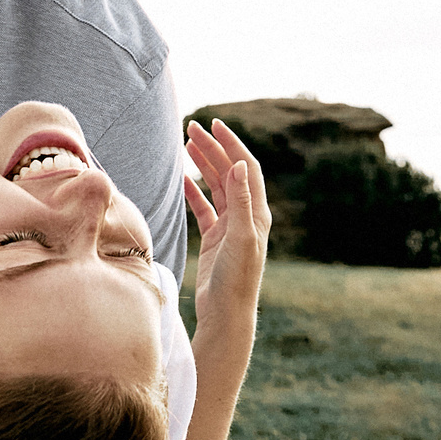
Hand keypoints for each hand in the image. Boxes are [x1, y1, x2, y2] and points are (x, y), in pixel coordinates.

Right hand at [183, 119, 268, 335]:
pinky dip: (193, 192)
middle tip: (192, 127)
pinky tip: (182, 180)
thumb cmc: (237, 279)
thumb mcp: (241, 237)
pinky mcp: (216, 240)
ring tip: (186, 144)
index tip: (214, 126)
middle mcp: (247, 217)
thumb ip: (241, 201)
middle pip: (229, 172)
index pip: (246, 168)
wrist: (227, 313)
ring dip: (203, 165)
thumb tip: (239, 164)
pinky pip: (204, 208)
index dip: (231, 144)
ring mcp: (230, 227)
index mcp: (258, 213)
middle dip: (213, 148)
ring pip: (216, 187)